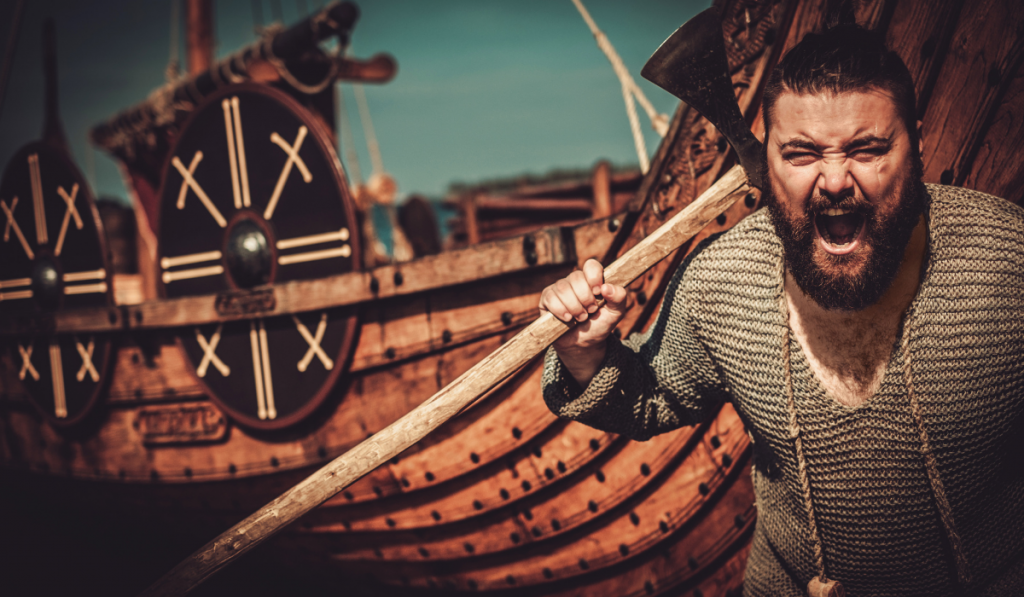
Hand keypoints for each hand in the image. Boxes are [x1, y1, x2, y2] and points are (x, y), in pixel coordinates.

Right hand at [539, 259, 628, 384]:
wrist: (583, 344)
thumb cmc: (599, 324)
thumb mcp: (616, 313)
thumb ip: (619, 297)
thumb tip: (607, 287)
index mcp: (592, 279)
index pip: (591, 265)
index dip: (594, 277)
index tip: (598, 292)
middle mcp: (575, 281)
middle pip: (576, 277)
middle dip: (585, 298)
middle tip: (590, 311)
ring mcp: (559, 288)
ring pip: (563, 288)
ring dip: (574, 307)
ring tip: (580, 318)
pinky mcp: (547, 298)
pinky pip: (550, 298)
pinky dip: (561, 310)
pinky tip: (567, 319)